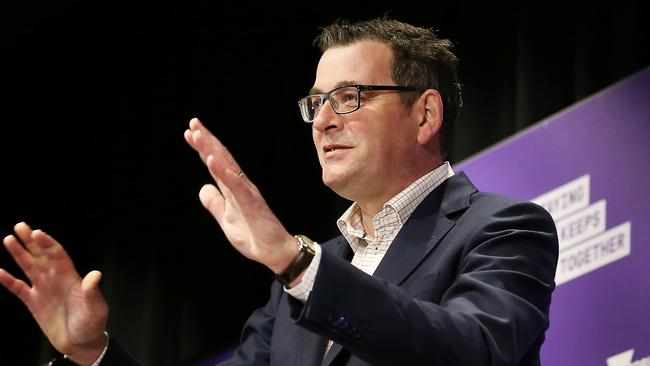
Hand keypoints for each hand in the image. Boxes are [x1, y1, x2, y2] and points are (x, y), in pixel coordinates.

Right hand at [0, 222, 107, 365]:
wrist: (81, 342)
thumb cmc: (92, 324)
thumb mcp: (96, 307)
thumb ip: (92, 291)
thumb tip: (95, 274)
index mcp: (71, 276)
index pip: (58, 254)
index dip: (48, 243)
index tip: (37, 233)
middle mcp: (56, 279)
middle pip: (41, 255)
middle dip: (31, 241)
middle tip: (19, 226)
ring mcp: (44, 289)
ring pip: (29, 267)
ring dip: (19, 254)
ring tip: (9, 239)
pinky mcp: (34, 302)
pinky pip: (18, 288)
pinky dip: (8, 281)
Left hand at [184, 117, 297, 272]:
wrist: (274, 252)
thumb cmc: (254, 236)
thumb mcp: (226, 220)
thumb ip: (214, 204)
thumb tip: (202, 188)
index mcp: (232, 189)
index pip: (216, 164)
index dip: (203, 148)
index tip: (189, 133)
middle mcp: (240, 185)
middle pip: (220, 158)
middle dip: (206, 140)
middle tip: (192, 123)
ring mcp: (246, 192)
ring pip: (226, 165)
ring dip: (211, 148)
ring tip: (198, 134)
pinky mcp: (250, 202)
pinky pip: (234, 183)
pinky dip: (222, 170)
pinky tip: (211, 160)